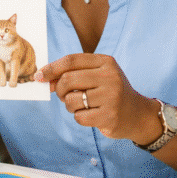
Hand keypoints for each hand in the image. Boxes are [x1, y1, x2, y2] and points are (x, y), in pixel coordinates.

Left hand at [36, 53, 151, 139]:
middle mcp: (110, 77)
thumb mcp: (96, 76)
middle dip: (60, 90)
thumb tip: (43, 78)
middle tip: (65, 95)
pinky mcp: (109, 116)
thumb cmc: (110, 92)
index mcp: (106, 62)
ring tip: (82, 106)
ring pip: (71, 101)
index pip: (71, 60)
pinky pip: (79, 117)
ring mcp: (111, 97)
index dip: (51, 68)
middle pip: (68, 80)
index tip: (39, 76)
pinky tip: (92, 115)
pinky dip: (79, 117)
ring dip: (70, 106)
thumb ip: (72, 73)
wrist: (137, 114)